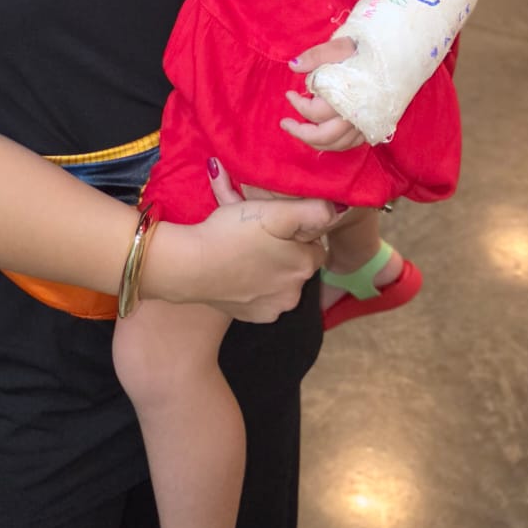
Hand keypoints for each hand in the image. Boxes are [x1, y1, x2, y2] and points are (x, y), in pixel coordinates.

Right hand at [152, 163, 334, 323]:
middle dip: (284, 251)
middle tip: (257, 234)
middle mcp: (295, 293)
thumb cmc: (229, 234)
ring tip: (245, 251)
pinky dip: (255, 286)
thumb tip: (339, 210)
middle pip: (298, 264)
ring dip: (270, 269)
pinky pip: (263, 297)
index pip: (315, 243)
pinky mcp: (253, 317)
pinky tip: (238, 271)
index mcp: (305, 265)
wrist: (188, 267)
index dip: (296, 232)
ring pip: (281, 281)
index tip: (275, 224)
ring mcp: (274, 308)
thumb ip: (311, 210)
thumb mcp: (272, 211)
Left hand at [281, 37, 367, 151]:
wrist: (399, 53)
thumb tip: (293, 66)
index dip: (298, 105)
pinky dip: (337, 143)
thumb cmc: (368, 48)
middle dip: (302, 133)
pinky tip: (326, 135)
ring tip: (301, 132)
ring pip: (340, 144)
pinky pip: (354, 143)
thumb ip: (317, 56)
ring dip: (317, 142)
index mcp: (349, 97)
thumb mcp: (341, 46)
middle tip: (286, 123)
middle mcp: (360, 115)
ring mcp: (369, 123)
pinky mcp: (376, 125)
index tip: (289, 93)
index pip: (316, 113)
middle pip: (326, 136)